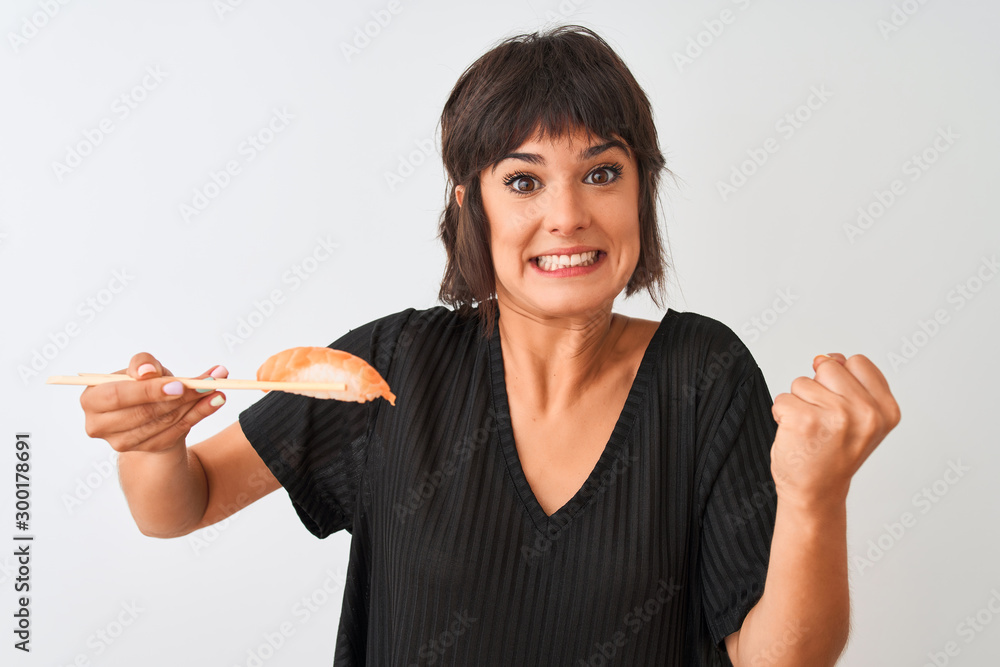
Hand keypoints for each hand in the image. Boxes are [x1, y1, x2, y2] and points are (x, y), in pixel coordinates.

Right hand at [80, 353, 228, 453]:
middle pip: (143, 412)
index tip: (179, 385)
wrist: (150, 412)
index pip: (118, 396)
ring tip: (215, 388)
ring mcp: (122, 443)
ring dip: (193, 405)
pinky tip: (215, 401)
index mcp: (92, 399)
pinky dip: (198, 415)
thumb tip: (148, 370)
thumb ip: (143, 363)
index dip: (148, 391)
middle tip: (206, 384)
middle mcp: (100, 425)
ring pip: (163, 423)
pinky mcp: (146, 449)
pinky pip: (176, 432)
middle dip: (178, 398)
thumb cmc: (141, 386)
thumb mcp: (142, 369)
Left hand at [770, 353, 901, 509]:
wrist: (816, 493)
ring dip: (799, 403)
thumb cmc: (833, 455)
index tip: (840, 406)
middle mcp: (866, 413)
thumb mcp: (860, 419)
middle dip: (818, 388)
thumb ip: (851, 384)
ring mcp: (837, 416)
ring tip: (810, 430)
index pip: (857, 362)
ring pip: (803, 382)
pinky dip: (782, 414)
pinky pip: (782, 398)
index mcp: (886, 410)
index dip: (840, 380)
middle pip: (828, 366)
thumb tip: (827, 357)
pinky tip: (795, 435)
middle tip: (823, 420)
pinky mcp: (805, 420)